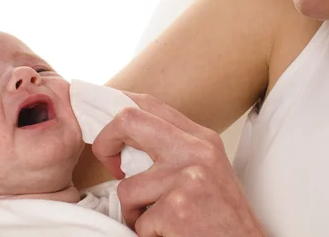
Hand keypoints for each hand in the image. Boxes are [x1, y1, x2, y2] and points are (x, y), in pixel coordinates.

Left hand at [92, 93, 265, 236]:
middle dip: (106, 142)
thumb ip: (173, 148)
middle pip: (128, 120)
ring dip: (134, 211)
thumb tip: (126, 138)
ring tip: (159, 220)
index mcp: (200, 138)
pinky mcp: (178, 208)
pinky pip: (138, 220)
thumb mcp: (205, 168)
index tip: (109, 137)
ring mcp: (187, 177)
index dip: (118, 115)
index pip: (147, 104)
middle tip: (110, 166)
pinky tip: (171, 232)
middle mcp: (195, 150)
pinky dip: (147, 233)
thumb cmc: (223, 215)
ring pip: (126, 187)